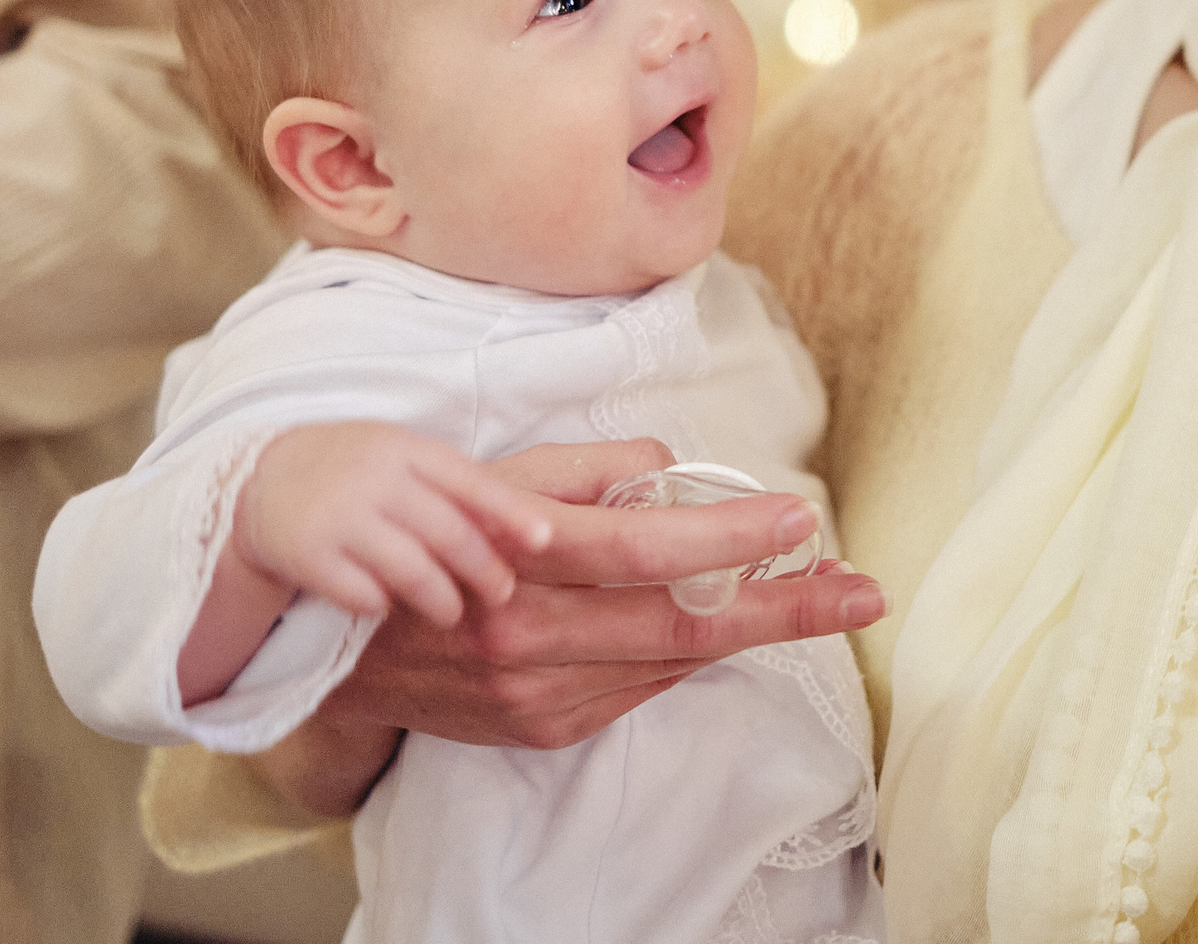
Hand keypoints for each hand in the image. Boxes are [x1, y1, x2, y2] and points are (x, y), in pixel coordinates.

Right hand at [236, 422, 555, 625]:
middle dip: (481, 568)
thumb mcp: (408, 462)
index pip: (469, 481)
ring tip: (452, 612)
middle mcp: (374, 477)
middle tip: (502, 594)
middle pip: (446, 530)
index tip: (544, 541)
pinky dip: (381, 605)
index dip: (510, 511)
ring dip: (439, 597)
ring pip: (407, 567)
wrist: (266, 479)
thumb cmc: (361, 474)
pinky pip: (358, 592)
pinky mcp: (305, 553)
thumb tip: (539, 527)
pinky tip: (391, 612)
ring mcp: (338, 514)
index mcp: (407, 450)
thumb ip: (462, 490)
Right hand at [292, 440, 886, 753]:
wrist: (335, 647)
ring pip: (670, 660)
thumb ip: (587, 471)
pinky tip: (732, 623)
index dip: (729, 539)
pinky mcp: (541, 730)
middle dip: (783, 607)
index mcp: (518, 563)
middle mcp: (528, 638)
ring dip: (752, 630)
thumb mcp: (495, 479)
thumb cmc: (429, 534)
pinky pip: (637, 688)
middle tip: (861, 591)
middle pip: (682, 624)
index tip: (799, 521)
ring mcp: (536, 695)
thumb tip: (672, 467)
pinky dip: (688, 653)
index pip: (645, 552)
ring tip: (824, 595)